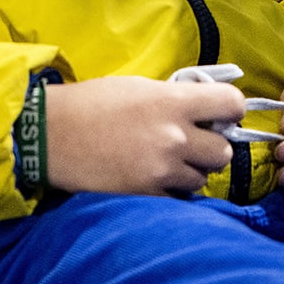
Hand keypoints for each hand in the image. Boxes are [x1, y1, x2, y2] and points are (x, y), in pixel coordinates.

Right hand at [44, 76, 244, 195]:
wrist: (50, 135)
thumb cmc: (91, 102)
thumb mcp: (139, 86)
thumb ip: (175, 96)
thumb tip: (204, 106)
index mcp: (173, 101)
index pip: (232, 104)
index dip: (230, 108)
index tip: (220, 113)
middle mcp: (175, 136)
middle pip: (224, 150)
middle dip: (211, 145)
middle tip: (192, 141)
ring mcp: (162, 169)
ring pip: (203, 178)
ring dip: (191, 170)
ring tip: (166, 160)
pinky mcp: (147, 194)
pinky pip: (179, 197)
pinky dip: (172, 189)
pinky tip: (153, 176)